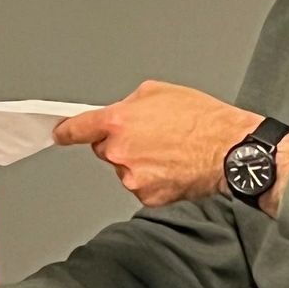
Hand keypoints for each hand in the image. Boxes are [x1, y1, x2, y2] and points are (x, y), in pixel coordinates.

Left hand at [53, 80, 257, 208]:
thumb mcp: (161, 91)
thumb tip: (123, 112)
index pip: (78, 128)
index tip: (60, 133)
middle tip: (153, 136)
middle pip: (106, 149)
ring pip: (126, 169)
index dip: (66, 131)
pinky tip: (174, 167)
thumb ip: (131, 103)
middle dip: (123, 143)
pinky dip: (154, 179)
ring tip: (170, 151)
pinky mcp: (147, 196)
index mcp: (118, 122)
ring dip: (140, 162)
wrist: (228, 150)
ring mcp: (132, 177)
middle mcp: (120, 151)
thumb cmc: (202, 119)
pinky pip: (142, 186)